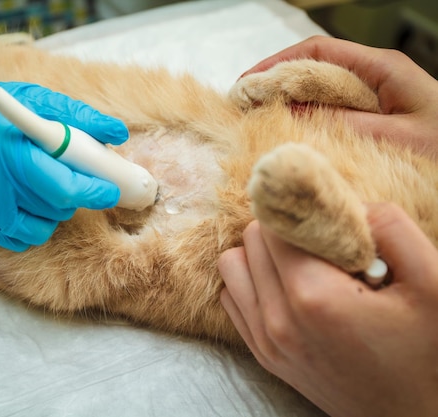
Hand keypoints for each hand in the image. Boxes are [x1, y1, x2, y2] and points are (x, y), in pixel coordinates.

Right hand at [0, 78, 129, 250]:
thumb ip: (77, 116)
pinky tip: (30, 205)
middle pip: (54, 208)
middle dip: (78, 199)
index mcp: (12, 149)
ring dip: (55, 213)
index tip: (112, 190)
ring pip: (38, 228)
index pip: (63, 185)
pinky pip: (15, 239)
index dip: (94, 192)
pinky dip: (31, 227)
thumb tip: (118, 133)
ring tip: (49, 190)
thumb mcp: (32, 99)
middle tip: (84, 185)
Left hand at [218, 203, 437, 416]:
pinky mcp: (263, 355)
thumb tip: (345, 204)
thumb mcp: (432, 283)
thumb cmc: (428, 354)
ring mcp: (265, 341)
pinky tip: (289, 290)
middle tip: (325, 248)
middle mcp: (278, 319)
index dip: (303, 213)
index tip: (328, 221)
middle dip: (286, 232)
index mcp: (314, 296)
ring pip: (232, 266)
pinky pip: (232, 298)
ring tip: (304, 266)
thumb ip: (389, 227)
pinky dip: (253, 284)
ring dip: (262, 255)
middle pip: (252, 239)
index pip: (276, 223)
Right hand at [240, 36, 437, 157]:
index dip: (275, 64)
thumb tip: (292, 114)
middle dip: (274, 86)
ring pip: (319, 97)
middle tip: (242, 109)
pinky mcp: (372, 126)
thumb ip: (345, 124)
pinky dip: (306, 126)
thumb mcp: (398, 138)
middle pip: (313, 72)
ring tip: (256, 124)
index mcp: (382, 71)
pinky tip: (290, 141)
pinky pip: (331, 120)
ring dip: (287, 107)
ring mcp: (372, 103)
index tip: (246, 85)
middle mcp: (374, 82)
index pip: (316, 53)